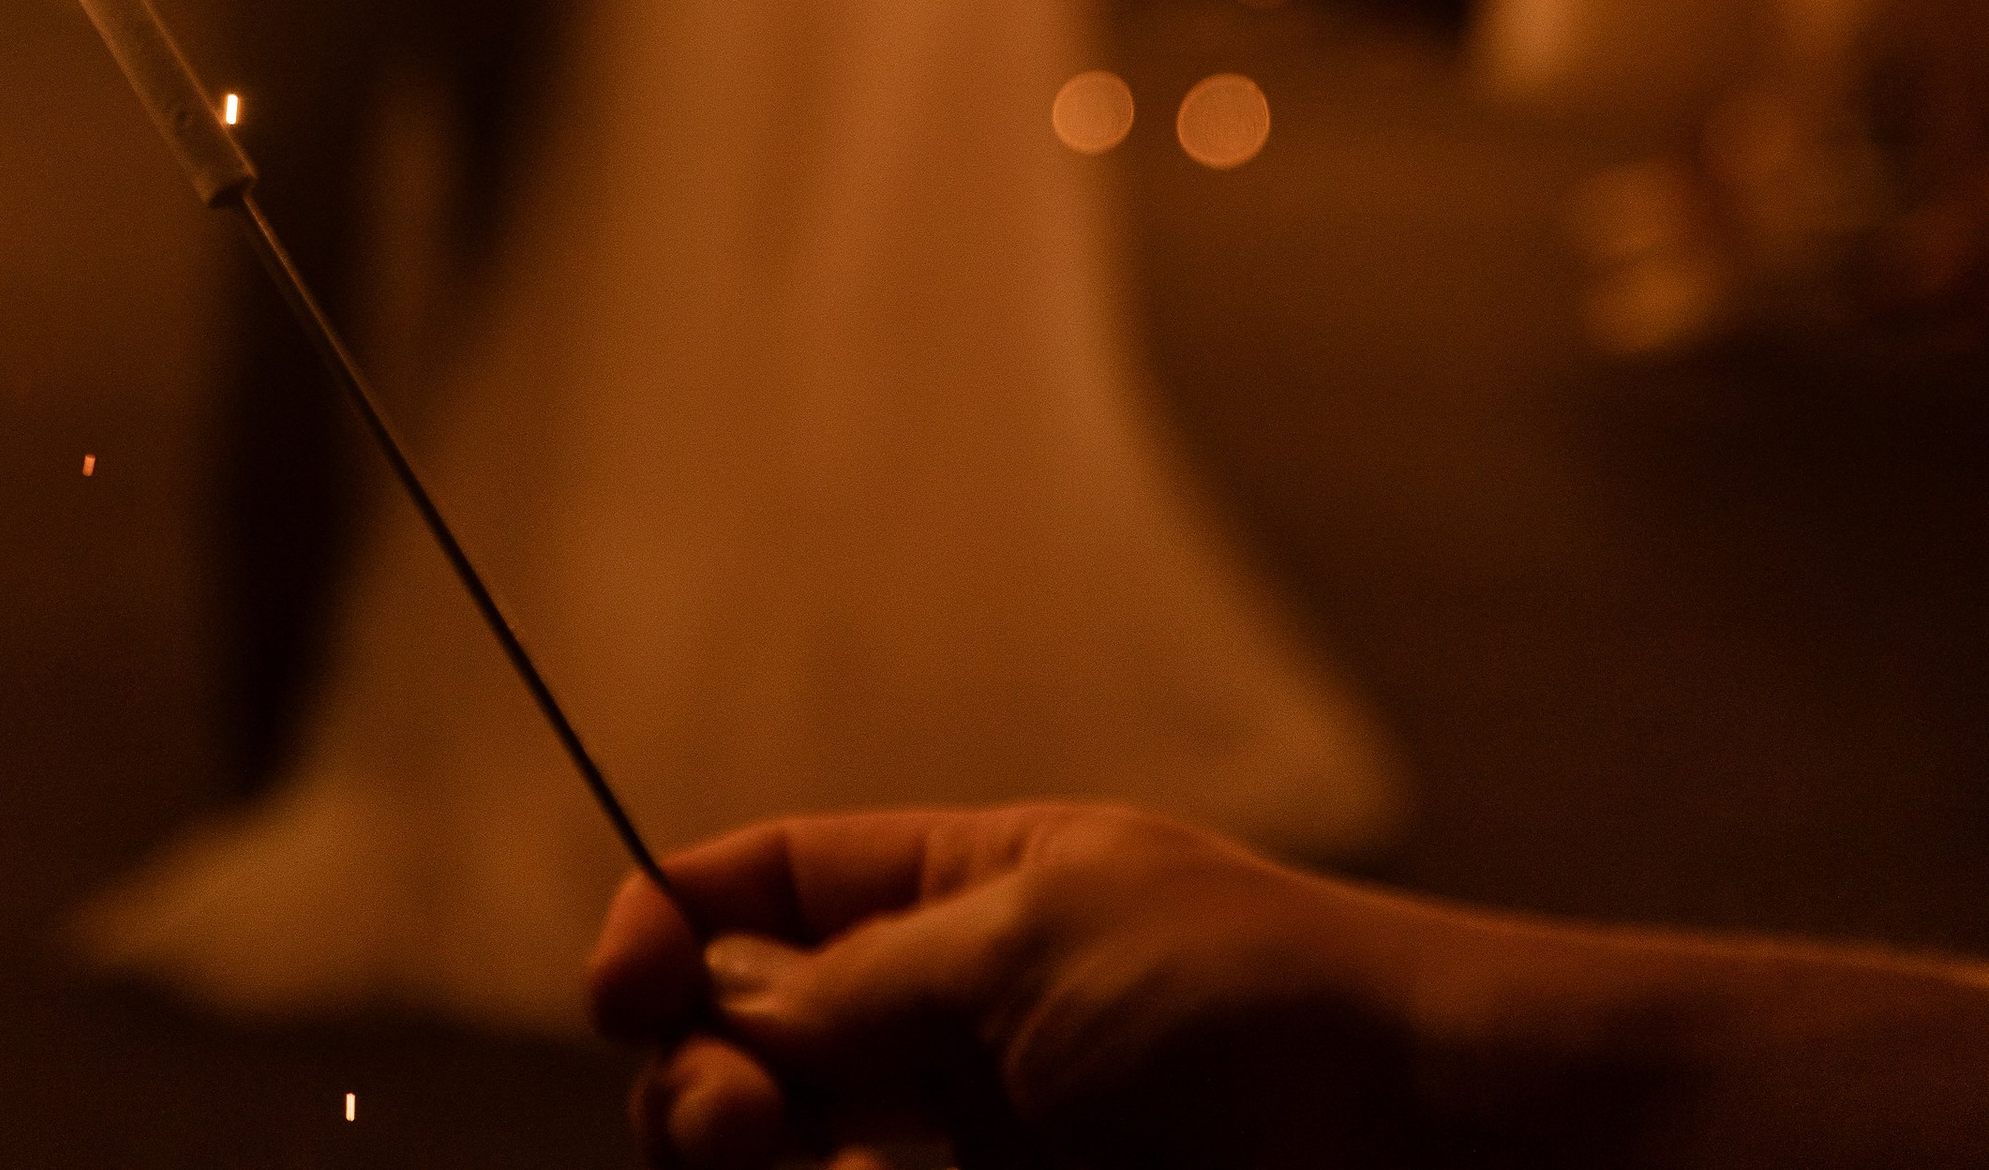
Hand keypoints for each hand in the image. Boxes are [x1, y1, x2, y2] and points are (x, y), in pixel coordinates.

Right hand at [587, 807, 1466, 1169]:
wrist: (1419, 1140)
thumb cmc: (1250, 999)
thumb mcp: (1036, 938)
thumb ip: (861, 979)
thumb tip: (709, 999)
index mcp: (955, 893)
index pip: (763, 893)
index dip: (669, 926)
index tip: (617, 989)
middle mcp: (948, 1026)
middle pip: (746, 1054)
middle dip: (700, 1083)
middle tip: (744, 1124)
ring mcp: (982, 1151)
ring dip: (747, 1160)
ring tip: (792, 1168)